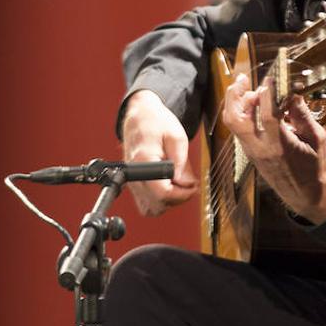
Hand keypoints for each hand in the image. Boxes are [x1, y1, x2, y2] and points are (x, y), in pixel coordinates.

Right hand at [120, 90, 195, 215]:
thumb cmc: (157, 123)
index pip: (162, 193)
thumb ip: (181, 163)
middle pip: (157, 204)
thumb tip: (185, 184)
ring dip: (169, 202)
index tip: (193, 187)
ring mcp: (132, 182)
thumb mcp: (177, 137)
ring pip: (151, 208)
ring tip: (179, 186)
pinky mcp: (134, 184)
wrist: (141, 117)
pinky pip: (146, 204)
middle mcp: (134, 175)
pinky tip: (169, 188)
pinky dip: (159, 202)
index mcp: (143, 162)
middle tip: (190, 185)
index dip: (182, 194)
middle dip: (178, 198)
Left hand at [220, 73, 325, 223]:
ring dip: (236, 104)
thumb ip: (302, 115)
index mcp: (280, 146)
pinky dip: (242, 114)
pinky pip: (240, 130)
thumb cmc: (316, 169)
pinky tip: (253, 105)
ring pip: (233, 124)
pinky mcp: (251, 154)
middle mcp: (260, 149)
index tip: (270, 78)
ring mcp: (252, 153)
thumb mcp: (317, 139)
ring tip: (248, 90)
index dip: (267, 93)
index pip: (267, 115)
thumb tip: (292, 93)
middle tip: (242, 79)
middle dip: (234, 96)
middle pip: (235, 119)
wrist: (308, 198)